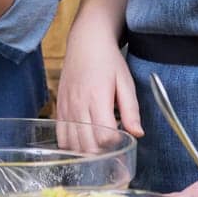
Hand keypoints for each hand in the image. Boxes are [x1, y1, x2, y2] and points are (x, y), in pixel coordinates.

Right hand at [54, 28, 143, 156]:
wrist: (86, 43)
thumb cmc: (108, 61)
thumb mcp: (126, 82)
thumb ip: (131, 110)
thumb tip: (137, 134)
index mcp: (97, 98)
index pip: (105, 136)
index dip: (116, 145)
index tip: (123, 141)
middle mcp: (78, 105)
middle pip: (88, 145)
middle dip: (103, 154)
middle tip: (114, 150)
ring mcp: (66, 108)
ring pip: (73, 145)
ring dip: (88, 152)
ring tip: (100, 149)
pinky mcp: (60, 108)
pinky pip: (61, 137)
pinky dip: (72, 146)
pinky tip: (84, 144)